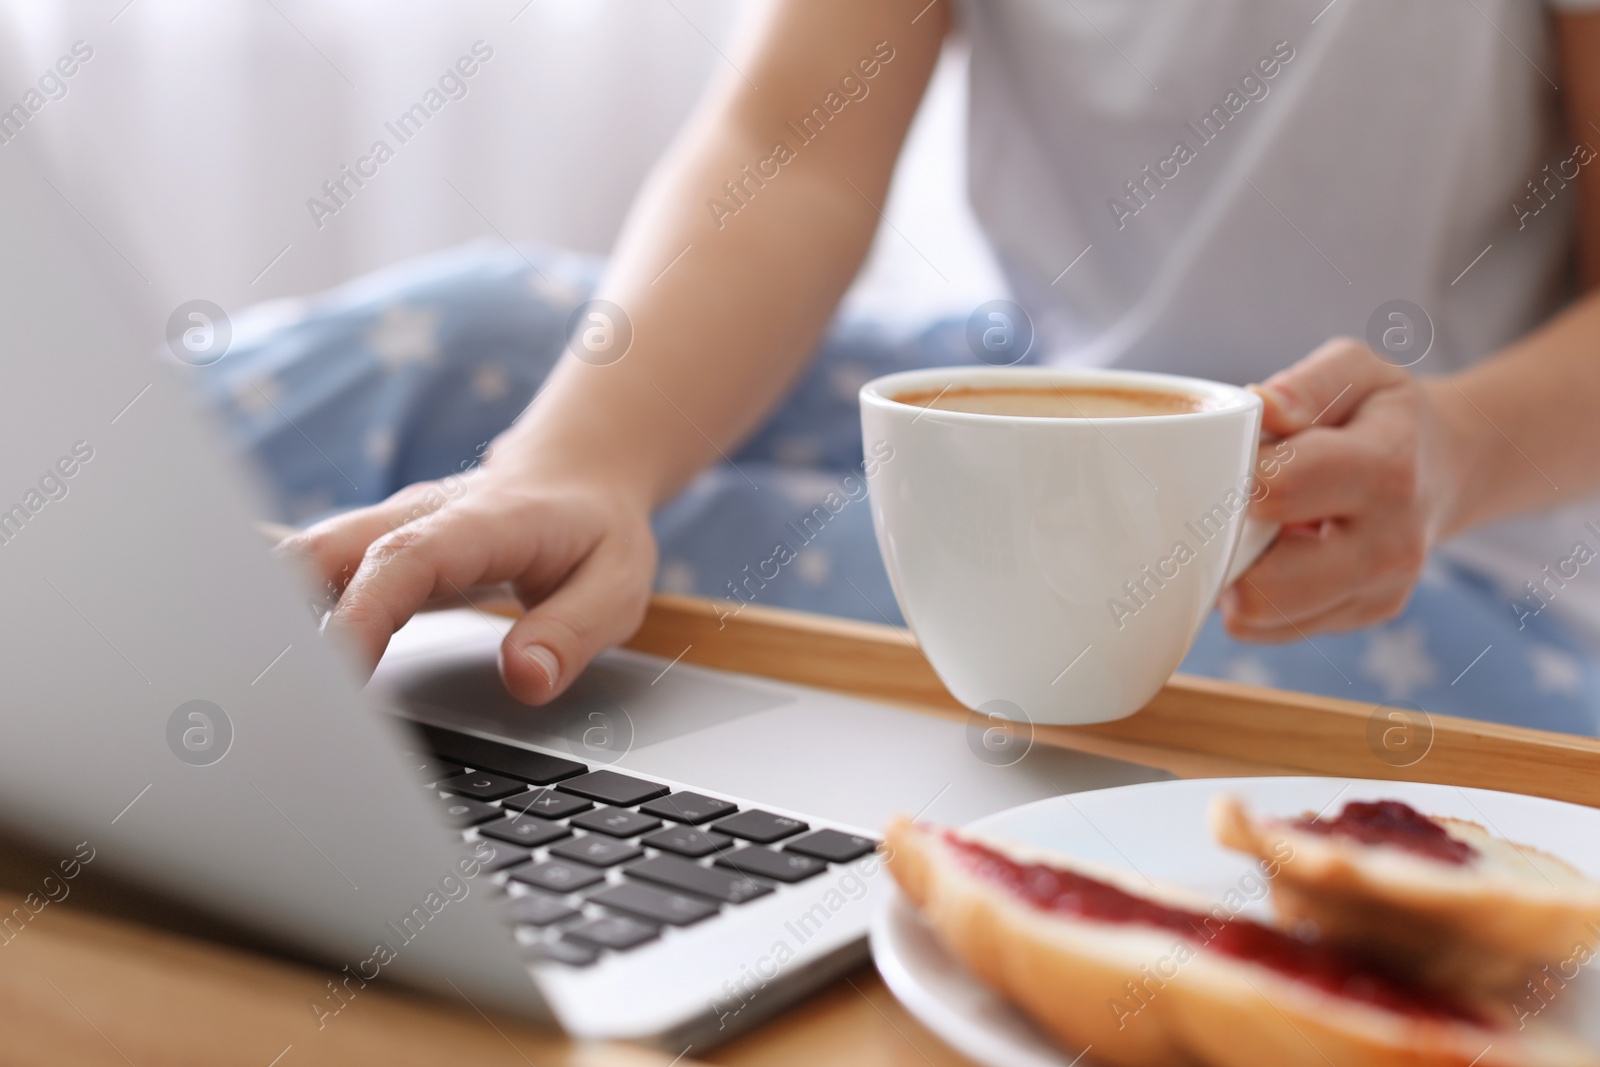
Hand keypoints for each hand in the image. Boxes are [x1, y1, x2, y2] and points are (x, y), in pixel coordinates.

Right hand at [278, 463, 657, 703]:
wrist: (578, 475)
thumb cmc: (594, 532)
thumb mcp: (616, 585)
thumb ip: (570, 633)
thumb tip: (524, 679)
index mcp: (480, 524)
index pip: (406, 560)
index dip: (365, 611)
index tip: (338, 668)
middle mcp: (416, 519)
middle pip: (324, 551)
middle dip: (281, 614)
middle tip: (266, 690)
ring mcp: (385, 531)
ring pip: (302, 562)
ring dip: (269, 619)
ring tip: (249, 689)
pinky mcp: (371, 552)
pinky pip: (311, 577)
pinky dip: (279, 614)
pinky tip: (255, 663)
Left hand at [1220, 338, 1470, 641]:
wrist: (1443, 466)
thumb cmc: (1380, 413)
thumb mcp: (1356, 371)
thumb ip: (1307, 384)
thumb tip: (1262, 407)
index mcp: (1386, 469)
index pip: (1279, 489)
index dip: (1234, 477)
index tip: (1228, 461)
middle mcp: (1391, 544)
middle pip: (1265, 585)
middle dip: (1226, 547)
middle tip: (1230, 509)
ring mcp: (1381, 591)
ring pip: (1262, 617)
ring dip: (1238, 576)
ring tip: (1258, 529)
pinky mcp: (1364, 616)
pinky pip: (1274, 628)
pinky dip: (1260, 595)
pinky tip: (1278, 553)